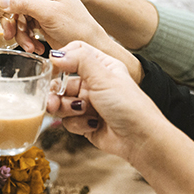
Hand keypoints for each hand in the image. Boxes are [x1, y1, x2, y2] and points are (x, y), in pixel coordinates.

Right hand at [0, 0, 107, 54]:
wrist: (89, 46)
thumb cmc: (77, 27)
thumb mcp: (49, 13)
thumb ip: (24, 3)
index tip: (0, 8)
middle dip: (11, 18)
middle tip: (10, 32)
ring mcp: (40, 4)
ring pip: (16, 14)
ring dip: (19, 31)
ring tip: (28, 45)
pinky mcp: (38, 18)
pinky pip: (22, 24)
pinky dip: (25, 37)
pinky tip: (34, 46)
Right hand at [46, 41, 157, 164]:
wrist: (140, 139)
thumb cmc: (129, 105)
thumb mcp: (104, 77)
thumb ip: (79, 60)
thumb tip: (56, 54)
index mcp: (101, 67)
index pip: (75, 54)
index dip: (62, 60)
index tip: (54, 69)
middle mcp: (94, 83)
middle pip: (62, 81)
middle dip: (56, 92)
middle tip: (53, 101)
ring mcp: (89, 103)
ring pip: (62, 102)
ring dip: (66, 108)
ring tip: (77, 112)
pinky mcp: (85, 122)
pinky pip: (69, 120)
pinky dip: (78, 123)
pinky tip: (93, 124)